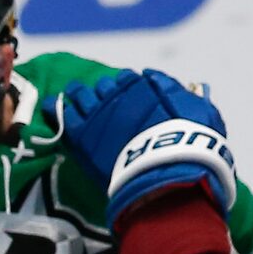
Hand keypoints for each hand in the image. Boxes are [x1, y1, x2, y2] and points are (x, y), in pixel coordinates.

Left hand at [51, 68, 235, 229]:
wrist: (168, 173)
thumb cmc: (192, 146)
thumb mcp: (202, 113)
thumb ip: (183, 95)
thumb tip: (171, 80)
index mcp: (148, 86)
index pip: (131, 79)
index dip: (127, 88)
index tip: (126, 95)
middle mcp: (122, 93)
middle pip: (106, 86)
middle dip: (104, 92)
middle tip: (102, 103)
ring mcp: (100, 113)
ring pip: (83, 94)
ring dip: (80, 94)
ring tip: (75, 95)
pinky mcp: (82, 134)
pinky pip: (63, 115)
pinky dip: (56, 108)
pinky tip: (50, 106)